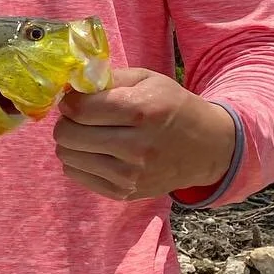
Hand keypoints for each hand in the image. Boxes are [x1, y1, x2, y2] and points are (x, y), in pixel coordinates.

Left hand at [54, 68, 235, 200]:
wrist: (206, 148)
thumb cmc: (173, 107)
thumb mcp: (148, 80)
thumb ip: (108, 79)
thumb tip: (70, 87)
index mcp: (142, 112)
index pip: (80, 110)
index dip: (69, 102)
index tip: (74, 100)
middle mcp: (136, 148)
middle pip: (68, 135)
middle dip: (66, 122)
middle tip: (80, 117)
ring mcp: (130, 176)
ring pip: (68, 156)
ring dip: (71, 142)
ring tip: (88, 134)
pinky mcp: (124, 194)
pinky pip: (76, 175)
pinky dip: (78, 160)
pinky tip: (95, 151)